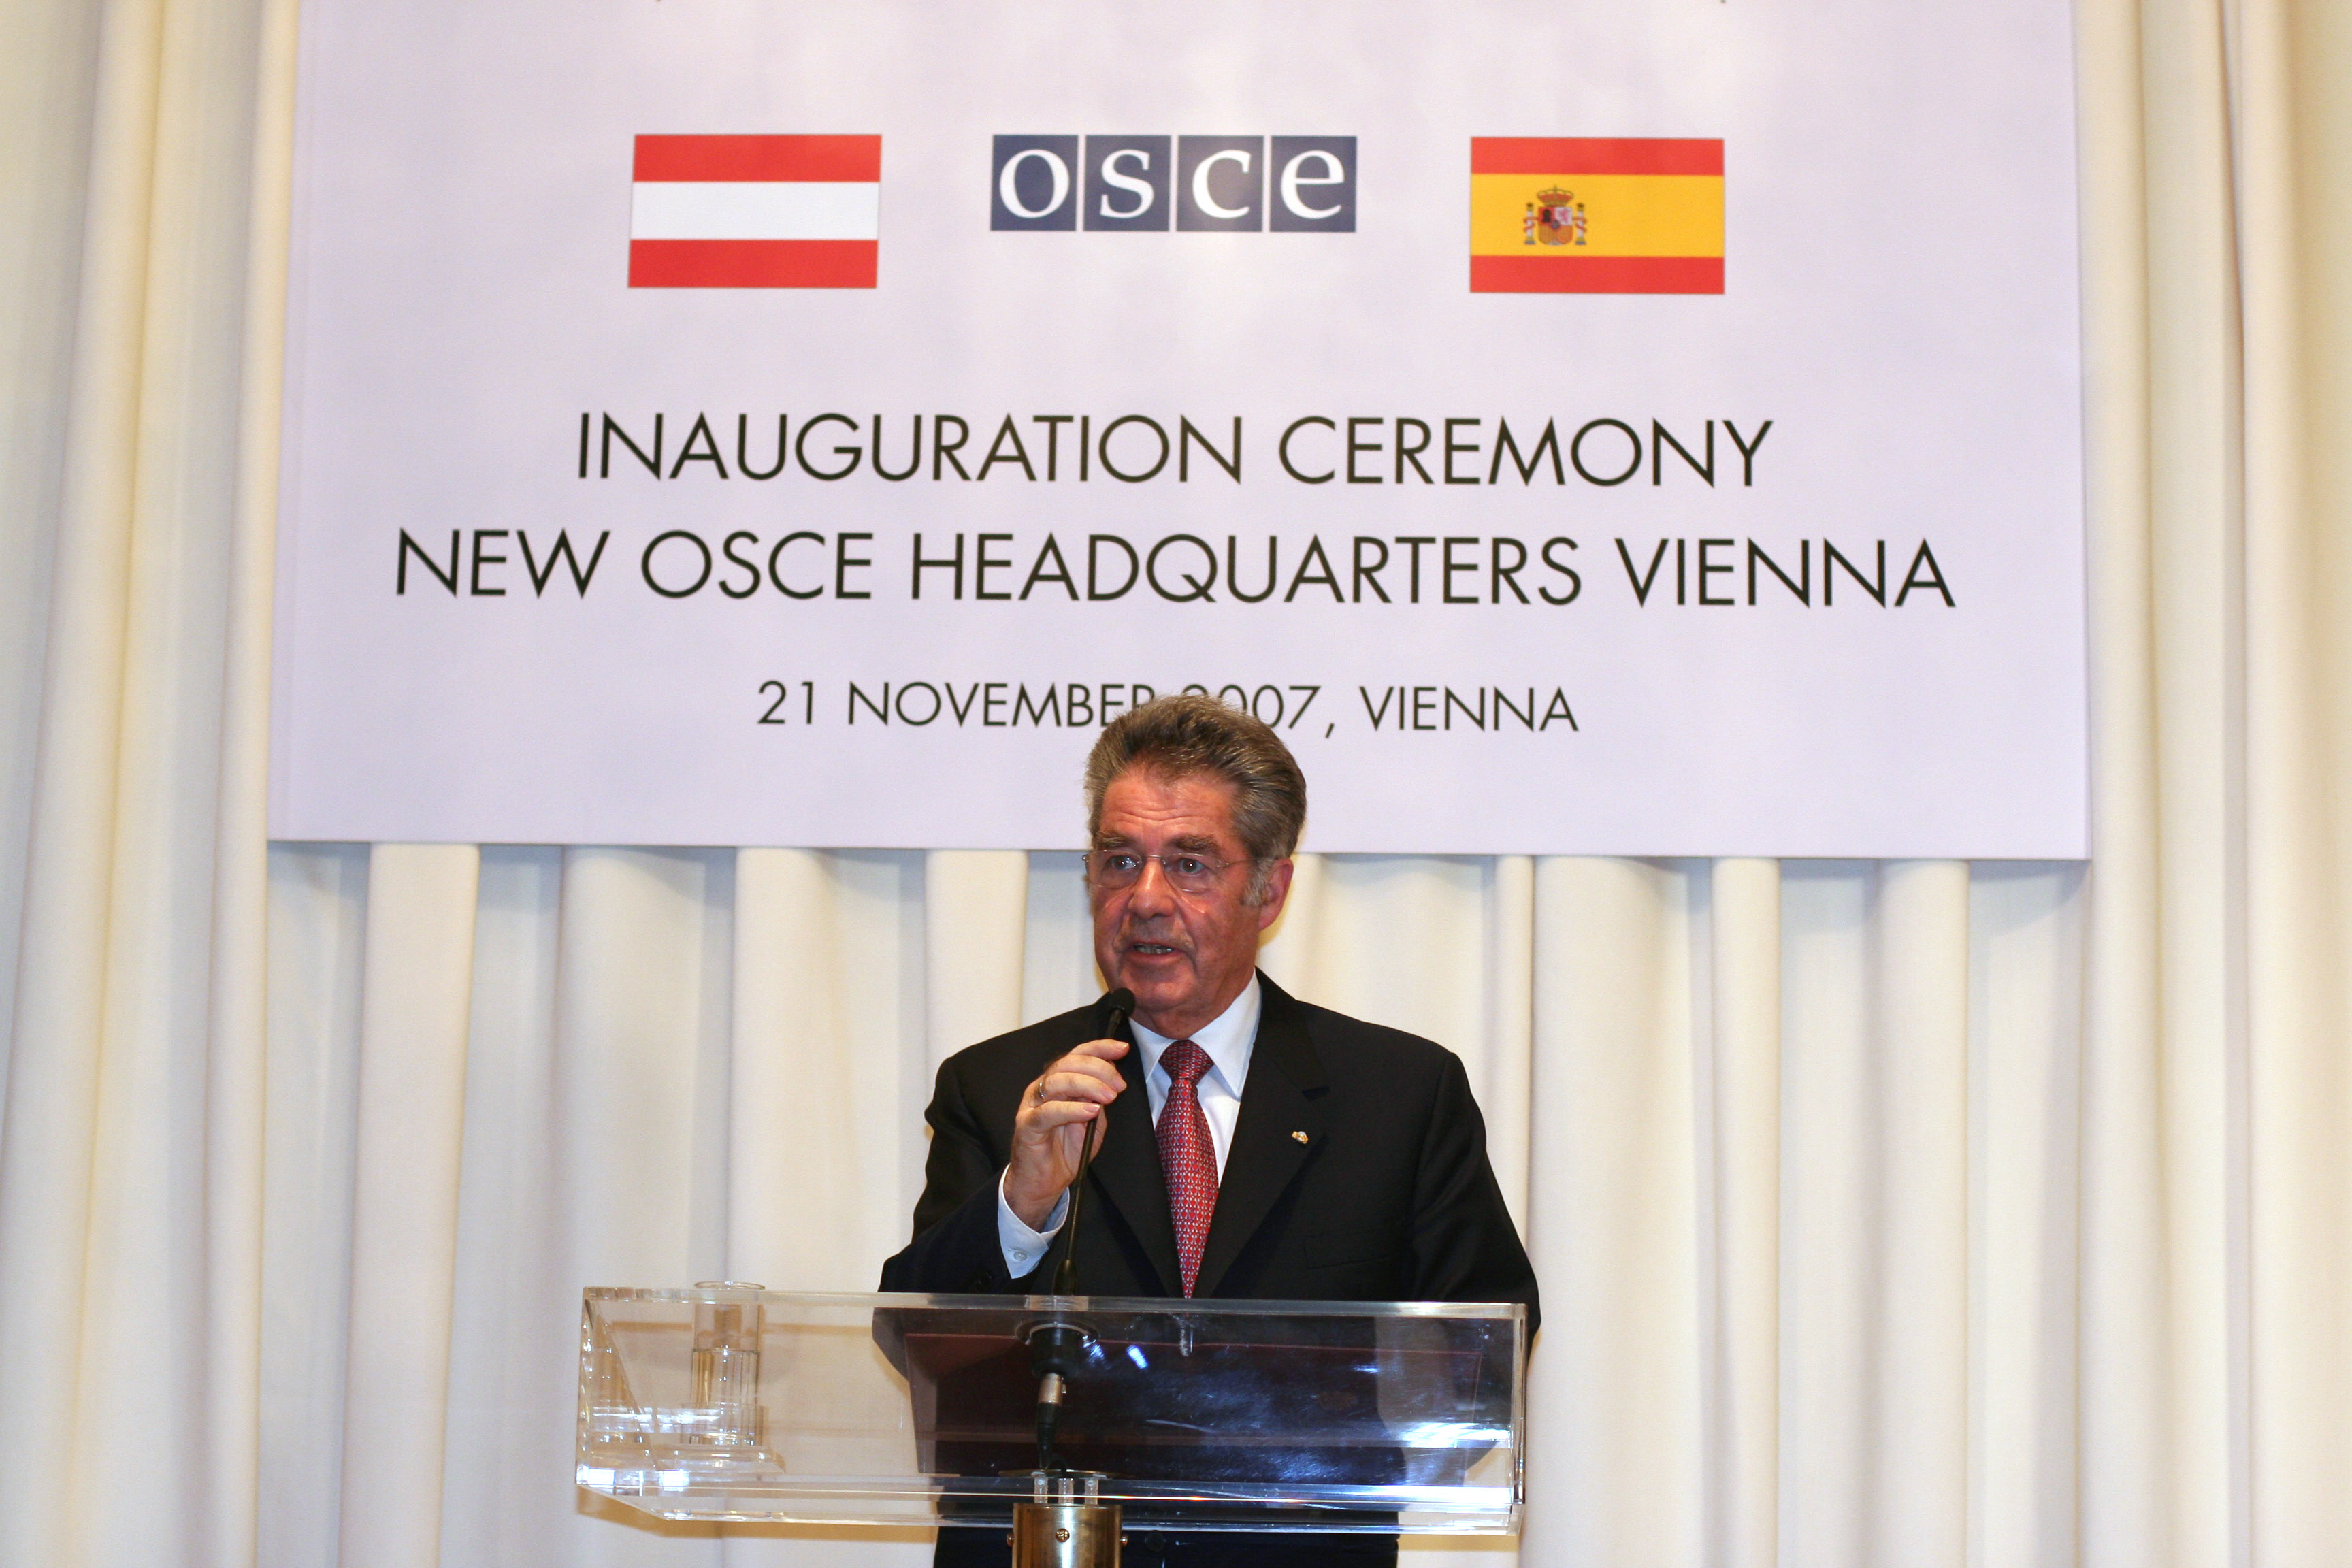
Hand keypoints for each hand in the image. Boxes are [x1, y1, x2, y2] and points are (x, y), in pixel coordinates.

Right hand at [1006, 1038, 1129, 1228]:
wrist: (1044, 1183)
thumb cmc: (1066, 1150)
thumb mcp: (1092, 1121)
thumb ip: (1099, 1099)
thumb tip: (1113, 1078)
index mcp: (1058, 1082)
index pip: (1076, 1054)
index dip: (1099, 1048)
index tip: (1122, 1049)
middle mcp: (1042, 1088)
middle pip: (1067, 1063)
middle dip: (1098, 1069)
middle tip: (1119, 1084)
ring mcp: (1032, 1105)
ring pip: (1057, 1082)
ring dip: (1088, 1085)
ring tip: (1109, 1097)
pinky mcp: (1027, 1125)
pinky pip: (1048, 1112)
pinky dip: (1071, 1108)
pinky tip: (1090, 1111)